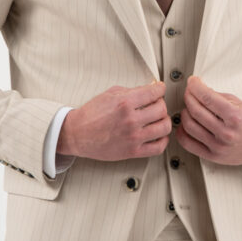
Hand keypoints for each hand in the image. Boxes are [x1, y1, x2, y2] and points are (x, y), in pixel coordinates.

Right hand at [57, 81, 171, 160]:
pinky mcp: (133, 151)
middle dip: (160, 104)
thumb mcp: (110, 94)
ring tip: (159, 119)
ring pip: (164, 127)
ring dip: (164, 121)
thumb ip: (131, 91)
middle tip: (156, 104)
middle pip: (162, 109)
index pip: (154, 92)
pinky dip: (163, 140)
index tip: (159, 89)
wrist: (77, 134)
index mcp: (125, 103)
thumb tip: (149, 88)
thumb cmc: (90, 115)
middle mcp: (131, 120)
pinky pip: (158, 147)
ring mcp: (133, 137)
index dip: (160, 88)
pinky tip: (159, 135)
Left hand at [175, 76, 241, 166]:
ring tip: (189, 108)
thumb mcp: (240, 104)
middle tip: (189, 93)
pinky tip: (185, 125)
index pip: (207, 97)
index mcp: (235, 117)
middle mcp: (226, 133)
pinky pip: (188, 143)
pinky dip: (182, 131)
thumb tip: (199, 90)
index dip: (195, 86)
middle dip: (189, 97)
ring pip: (189, 125)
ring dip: (185, 112)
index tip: (193, 81)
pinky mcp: (212, 156)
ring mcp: (218, 146)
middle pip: (195, 110)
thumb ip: (219, 97)